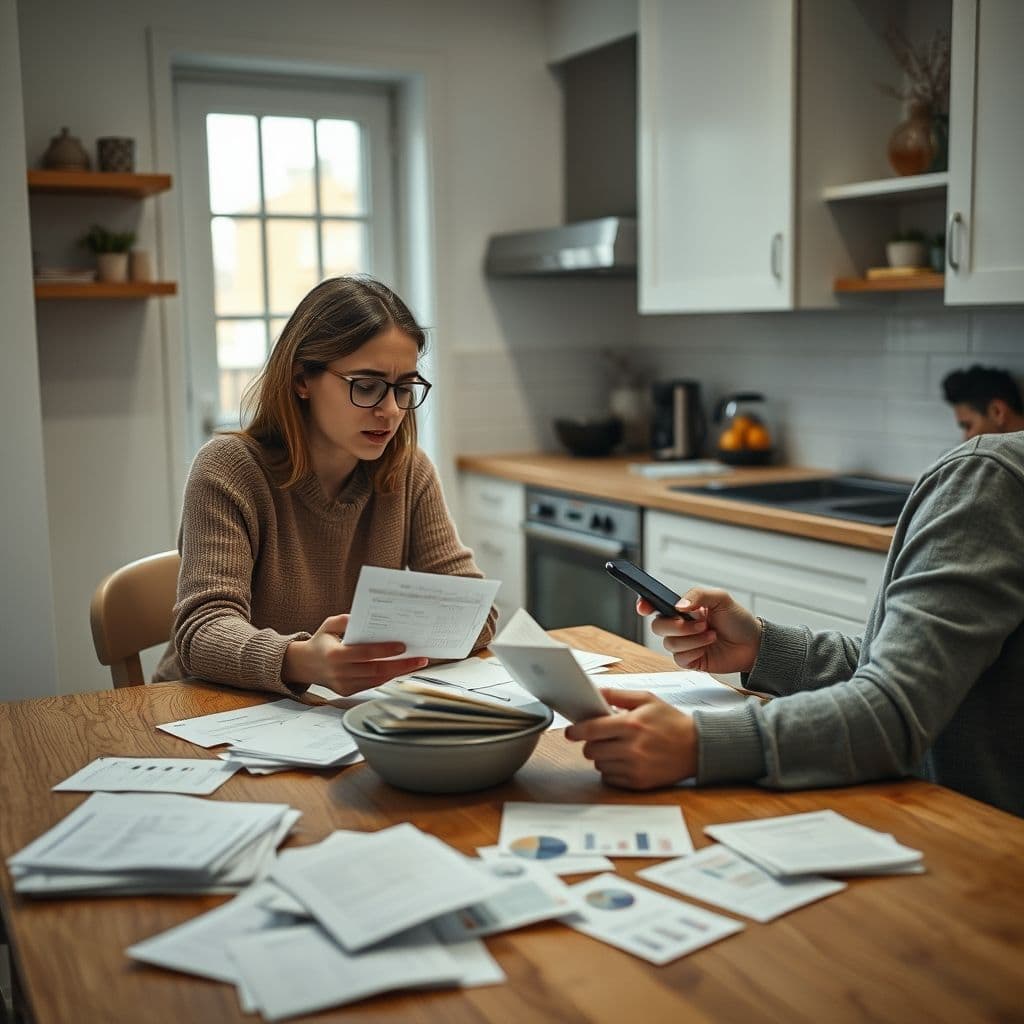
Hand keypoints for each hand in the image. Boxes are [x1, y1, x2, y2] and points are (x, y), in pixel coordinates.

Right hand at [282, 613, 428, 695]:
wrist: (304, 665)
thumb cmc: (321, 642)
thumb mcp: (329, 625)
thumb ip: (346, 620)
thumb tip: (366, 619)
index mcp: (334, 655)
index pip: (365, 654)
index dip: (385, 651)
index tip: (403, 646)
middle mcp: (339, 673)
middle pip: (376, 670)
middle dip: (401, 665)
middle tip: (420, 658)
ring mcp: (344, 685)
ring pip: (377, 680)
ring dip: (398, 672)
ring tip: (416, 663)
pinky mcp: (348, 691)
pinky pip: (372, 684)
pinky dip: (388, 677)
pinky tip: (401, 669)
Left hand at [564, 689, 697, 789]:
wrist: (696, 747)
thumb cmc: (671, 721)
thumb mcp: (646, 699)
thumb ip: (618, 695)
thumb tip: (595, 692)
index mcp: (632, 724)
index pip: (592, 730)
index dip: (576, 731)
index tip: (570, 731)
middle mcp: (632, 748)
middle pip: (592, 750)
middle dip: (591, 743)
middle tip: (601, 738)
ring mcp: (635, 767)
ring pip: (599, 765)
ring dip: (602, 757)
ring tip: (617, 748)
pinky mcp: (639, 782)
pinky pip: (610, 778)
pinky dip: (612, 770)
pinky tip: (624, 760)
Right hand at [637, 587, 761, 673]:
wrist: (753, 645)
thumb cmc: (738, 620)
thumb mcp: (721, 599)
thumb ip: (698, 595)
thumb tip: (678, 605)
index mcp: (683, 609)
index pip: (656, 605)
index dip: (645, 605)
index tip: (644, 607)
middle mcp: (680, 626)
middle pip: (658, 626)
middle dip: (678, 626)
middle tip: (700, 623)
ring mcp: (684, 644)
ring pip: (669, 644)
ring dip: (693, 639)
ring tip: (711, 634)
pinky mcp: (689, 660)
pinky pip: (679, 658)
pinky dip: (694, 652)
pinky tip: (708, 647)